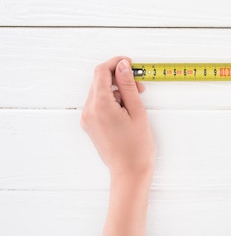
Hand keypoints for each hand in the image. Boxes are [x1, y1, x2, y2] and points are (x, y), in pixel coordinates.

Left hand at [81, 56, 155, 235]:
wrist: (129, 172)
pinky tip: (127, 108)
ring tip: (136, 99)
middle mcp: (89, 111)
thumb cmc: (137, 147)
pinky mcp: (90, 124)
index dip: (116, 63)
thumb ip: (128, 86)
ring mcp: (88, 118)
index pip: (101, 72)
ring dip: (117, 89)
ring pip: (99, 92)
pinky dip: (112, 100)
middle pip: (99, 81)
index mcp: (100, 106)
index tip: (130, 63)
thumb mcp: (137, 111)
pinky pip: (98, 103)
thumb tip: (123, 66)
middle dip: (119, 77)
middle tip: (139, 84)